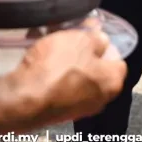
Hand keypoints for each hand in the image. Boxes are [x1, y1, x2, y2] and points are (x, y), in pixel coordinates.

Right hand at [9, 28, 126, 126]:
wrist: (23, 100)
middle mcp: (98, 98)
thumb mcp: (80, 40)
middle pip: (94, 66)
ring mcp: (76, 106)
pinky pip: (57, 83)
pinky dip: (49, 68)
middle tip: (68, 33)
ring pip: (73, 73)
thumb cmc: (57, 68)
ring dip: (62, 56)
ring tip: (47, 38)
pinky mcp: (56, 109)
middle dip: (80, 47)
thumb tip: (101, 38)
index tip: (92, 31)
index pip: (118, 58)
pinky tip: (36, 53)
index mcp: (112, 81)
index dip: (105, 42)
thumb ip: (95, 37)